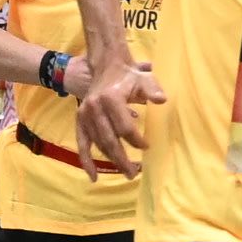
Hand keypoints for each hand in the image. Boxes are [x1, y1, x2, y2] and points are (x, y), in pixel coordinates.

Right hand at [71, 50, 166, 178]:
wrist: (106, 66)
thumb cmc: (128, 76)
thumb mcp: (143, 78)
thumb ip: (152, 89)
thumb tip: (161, 99)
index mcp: (110, 98)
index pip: (124, 127)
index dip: (136, 140)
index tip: (147, 146)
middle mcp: (94, 108)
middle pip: (110, 140)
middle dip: (122, 159)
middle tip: (134, 173)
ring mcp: (85, 115)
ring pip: (98, 144)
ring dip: (111, 160)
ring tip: (126, 172)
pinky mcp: (79, 120)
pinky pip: (82, 144)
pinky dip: (86, 161)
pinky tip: (94, 176)